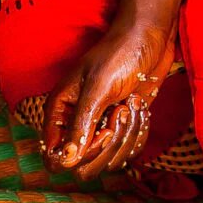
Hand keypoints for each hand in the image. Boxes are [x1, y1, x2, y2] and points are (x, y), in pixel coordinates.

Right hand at [42, 21, 174, 180]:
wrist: (148, 38)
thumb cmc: (118, 55)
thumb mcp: (97, 88)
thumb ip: (80, 125)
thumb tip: (66, 160)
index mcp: (60, 112)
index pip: (55, 155)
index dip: (78, 155)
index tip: (101, 131)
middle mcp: (77, 124)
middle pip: (84, 164)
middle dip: (108, 145)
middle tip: (120, 112)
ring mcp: (101, 127)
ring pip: (109, 160)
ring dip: (127, 135)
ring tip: (131, 103)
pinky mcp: (123, 128)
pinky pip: (129, 150)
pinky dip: (139, 132)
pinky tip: (140, 107)